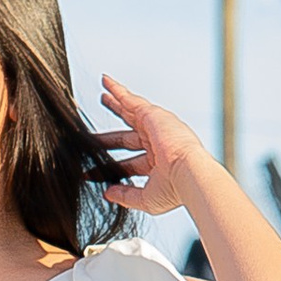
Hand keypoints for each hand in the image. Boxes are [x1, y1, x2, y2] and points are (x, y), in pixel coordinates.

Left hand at [99, 77, 206, 216]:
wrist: (188, 173)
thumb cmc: (176, 188)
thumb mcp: (146, 198)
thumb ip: (126, 194)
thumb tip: (108, 192)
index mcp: (158, 164)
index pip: (128, 164)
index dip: (108, 167)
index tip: (91, 171)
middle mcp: (157, 144)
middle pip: (126, 138)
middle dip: (110, 137)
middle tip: (92, 136)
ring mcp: (154, 128)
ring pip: (129, 114)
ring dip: (116, 105)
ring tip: (102, 97)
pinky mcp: (151, 115)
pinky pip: (130, 99)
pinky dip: (117, 90)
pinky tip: (105, 82)